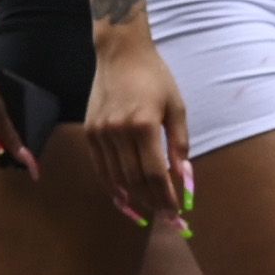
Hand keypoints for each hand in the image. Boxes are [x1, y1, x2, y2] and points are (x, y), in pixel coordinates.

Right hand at [84, 35, 194, 228]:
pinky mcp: (90, 132)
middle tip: (165, 219)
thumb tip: (185, 178)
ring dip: (132, 200)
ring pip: (115, 177)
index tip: (176, 213)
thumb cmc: (155, 78)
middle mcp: (118, 131)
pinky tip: (122, 199)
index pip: (155, 173)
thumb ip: (179, 144)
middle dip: (151, 203)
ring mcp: (100, 132)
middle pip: (134, 180)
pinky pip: (100, 167)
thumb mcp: (176, 107)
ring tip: (146, 214)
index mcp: (144, 124)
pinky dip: (111, 186)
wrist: (120, 55)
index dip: (165, 197)